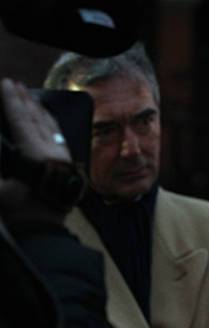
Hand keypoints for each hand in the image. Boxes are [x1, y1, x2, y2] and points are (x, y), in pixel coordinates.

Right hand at [0, 78, 71, 222]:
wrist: (46, 231)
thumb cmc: (19, 211)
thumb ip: (0, 164)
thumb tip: (0, 141)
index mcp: (35, 154)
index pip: (21, 120)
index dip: (12, 101)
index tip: (5, 83)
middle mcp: (54, 152)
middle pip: (38, 119)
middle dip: (26, 100)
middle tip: (15, 84)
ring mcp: (64, 159)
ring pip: (52, 128)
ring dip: (40, 110)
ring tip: (32, 98)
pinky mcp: (70, 167)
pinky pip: (60, 139)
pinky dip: (52, 126)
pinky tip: (50, 123)